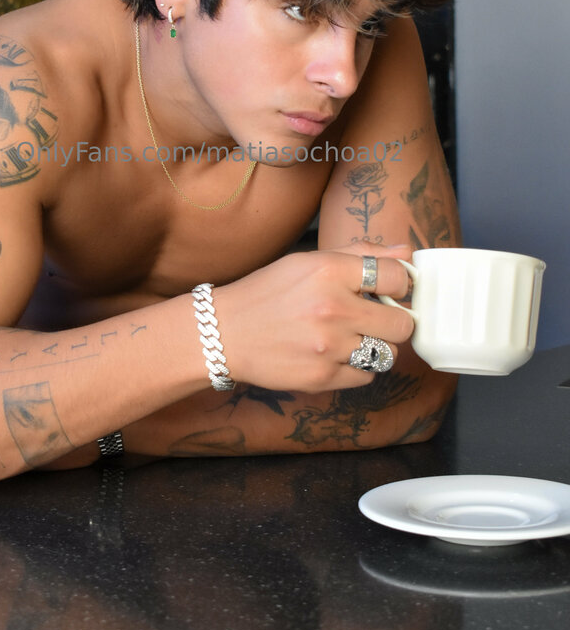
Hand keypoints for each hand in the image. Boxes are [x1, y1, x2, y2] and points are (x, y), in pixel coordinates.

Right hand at [214, 243, 413, 393]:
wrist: (225, 333)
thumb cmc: (268, 293)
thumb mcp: (308, 261)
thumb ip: (360, 254)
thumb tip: (405, 252)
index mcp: (329, 270)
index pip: (398, 277)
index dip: (400, 284)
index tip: (390, 289)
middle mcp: (332, 308)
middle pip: (402, 324)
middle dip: (394, 321)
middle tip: (375, 318)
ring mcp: (328, 346)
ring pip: (387, 353)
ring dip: (375, 346)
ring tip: (350, 337)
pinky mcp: (322, 377)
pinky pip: (366, 376)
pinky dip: (356, 367)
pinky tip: (334, 354)